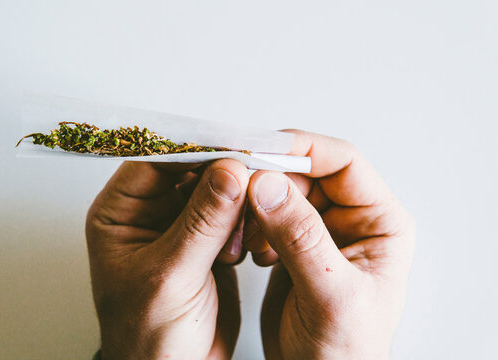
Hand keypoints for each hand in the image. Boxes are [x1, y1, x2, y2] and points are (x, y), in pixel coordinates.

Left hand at [86, 159, 248, 359]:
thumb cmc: (149, 337)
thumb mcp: (170, 276)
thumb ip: (201, 222)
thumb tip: (230, 172)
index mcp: (121, 213)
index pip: (156, 160)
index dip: (193, 149)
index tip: (232, 146)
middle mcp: (151, 213)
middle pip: (192, 170)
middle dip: (223, 178)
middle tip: (252, 186)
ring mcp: (183, 226)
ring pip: (218, 190)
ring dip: (238, 205)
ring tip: (239, 237)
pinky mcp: (211, 241)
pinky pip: (234, 215)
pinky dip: (247, 224)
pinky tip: (244, 249)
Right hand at [243, 130, 415, 358]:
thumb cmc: (345, 349)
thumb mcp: (331, 295)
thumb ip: (301, 239)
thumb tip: (267, 185)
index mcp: (380, 221)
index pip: (344, 162)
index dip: (303, 149)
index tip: (260, 149)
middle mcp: (351, 219)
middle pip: (307, 172)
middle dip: (272, 180)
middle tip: (240, 192)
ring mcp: (321, 230)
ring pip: (283, 191)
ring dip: (258, 204)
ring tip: (250, 238)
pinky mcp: (294, 244)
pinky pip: (268, 214)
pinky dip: (252, 224)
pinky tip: (253, 253)